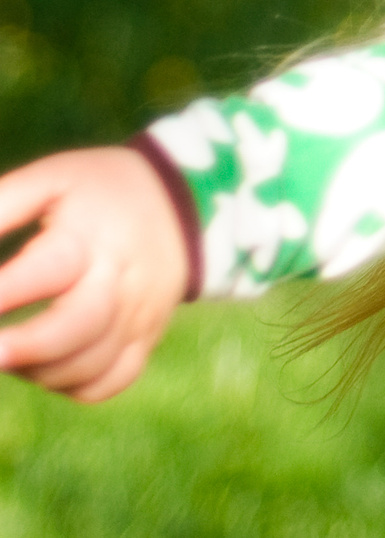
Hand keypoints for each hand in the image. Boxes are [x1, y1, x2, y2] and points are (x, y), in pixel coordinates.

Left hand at [0, 147, 191, 401]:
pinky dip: (71, 385)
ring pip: (90, 364)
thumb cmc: (98, 189)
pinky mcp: (147, 337)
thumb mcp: (51, 178)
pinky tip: (44, 366)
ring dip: (38, 370)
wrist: (186, 199)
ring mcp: (140, 314)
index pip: (50, 269)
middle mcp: (122, 280)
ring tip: (8, 351)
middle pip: (81, 328)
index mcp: (93, 236)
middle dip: (26, 348)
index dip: (6, 290)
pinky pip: (111, 381)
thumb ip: (2, 206)